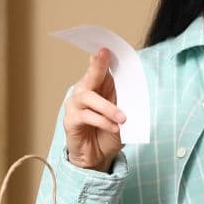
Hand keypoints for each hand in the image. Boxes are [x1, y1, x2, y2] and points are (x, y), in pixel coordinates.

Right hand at [63, 48, 124, 171]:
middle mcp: (84, 92)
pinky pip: (86, 116)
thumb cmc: (109, 132)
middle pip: (90, 75)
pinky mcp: (71, 120)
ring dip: (108, 107)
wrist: (98, 157)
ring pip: (88, 97)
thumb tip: (132, 84)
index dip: (102, 57)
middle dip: (97, 64)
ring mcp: (75, 105)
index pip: (100, 68)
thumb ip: (123, 98)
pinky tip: (113, 127)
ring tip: (123, 118)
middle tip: (103, 54)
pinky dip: (102, 121)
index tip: (107, 46)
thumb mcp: (121, 114)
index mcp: (98, 87)